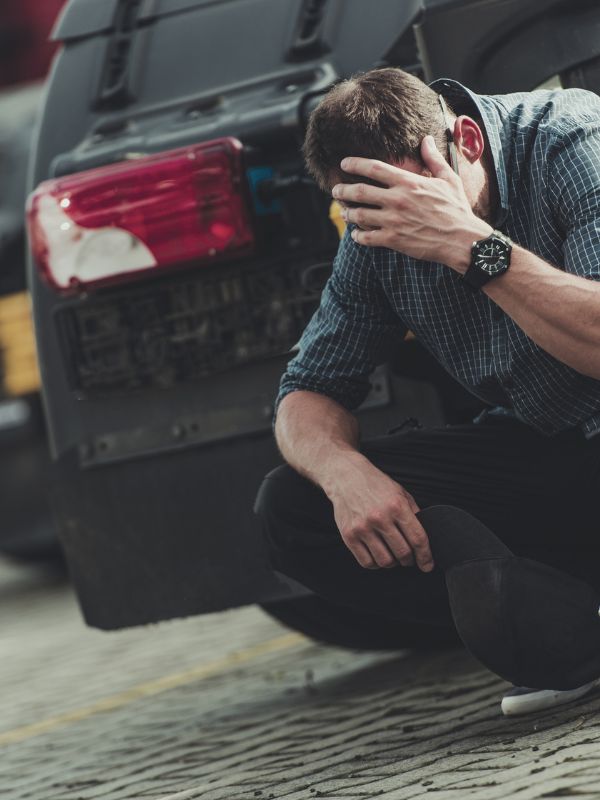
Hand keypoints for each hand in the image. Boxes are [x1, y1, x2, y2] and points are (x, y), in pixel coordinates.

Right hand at [326, 454, 433, 571]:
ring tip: (392, 556)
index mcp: (396, 506)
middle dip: (410, 560)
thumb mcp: (400, 493)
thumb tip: (424, 539)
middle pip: (403, 553)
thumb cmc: (374, 484)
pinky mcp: (349, 535)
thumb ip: (413, 514)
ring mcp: (363, 527)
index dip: (425, 556)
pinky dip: (376, 564)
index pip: (418, 539)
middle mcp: (380, 517)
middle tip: (409, 558)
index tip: (427, 565)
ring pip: (385, 561)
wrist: (346, 476)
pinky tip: (377, 555)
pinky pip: (366, 562)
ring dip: (393, 563)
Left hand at [331, 136, 491, 271]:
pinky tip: (356, 234)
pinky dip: (358, 236)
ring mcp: (393, 221)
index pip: (374, 168)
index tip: (344, 164)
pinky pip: (366, 238)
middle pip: (360, 191)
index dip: (355, 164)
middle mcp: (397, 200)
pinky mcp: (393, 240)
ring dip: (348, 213)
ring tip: (344, 212)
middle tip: (336, 190)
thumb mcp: (448, 179)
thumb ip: (433, 159)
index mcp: (408, 182)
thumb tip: (427, 139)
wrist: (461, 239)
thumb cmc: (456, 208)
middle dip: (343, 190)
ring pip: (359, 215)